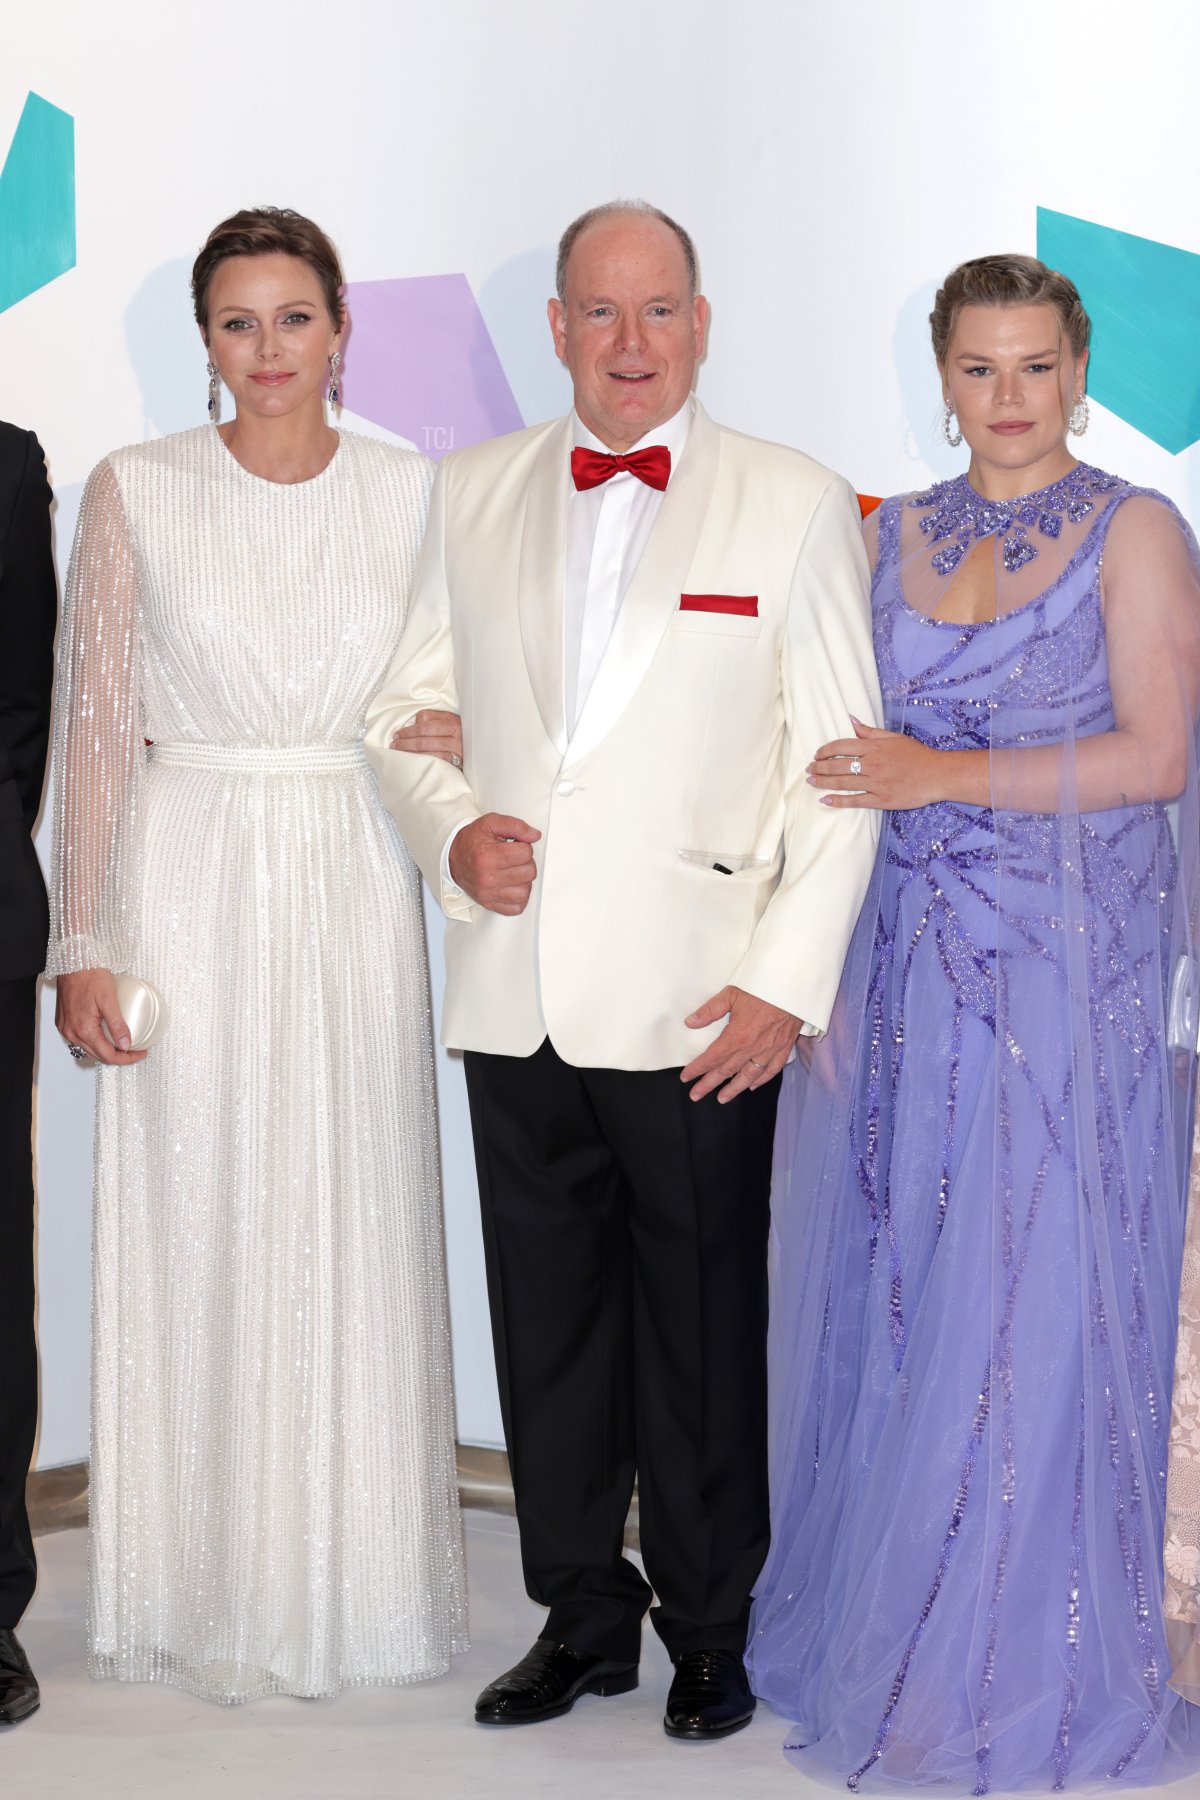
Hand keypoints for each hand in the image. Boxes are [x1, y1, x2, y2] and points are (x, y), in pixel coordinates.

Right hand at [56, 969, 147, 1066]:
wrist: (73, 962)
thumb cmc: (89, 975)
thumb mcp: (109, 999)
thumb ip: (117, 1024)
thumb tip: (126, 1044)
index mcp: (83, 1029)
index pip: (107, 1055)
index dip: (126, 1058)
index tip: (139, 1053)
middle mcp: (71, 1032)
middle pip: (98, 1055)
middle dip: (118, 1056)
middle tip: (135, 1050)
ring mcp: (66, 1028)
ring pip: (88, 1049)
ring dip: (106, 1050)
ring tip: (122, 1044)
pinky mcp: (63, 1022)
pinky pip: (80, 1039)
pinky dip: (94, 1041)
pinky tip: (105, 1035)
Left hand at [390, 709, 463, 768]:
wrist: (482, 756)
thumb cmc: (463, 739)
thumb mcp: (453, 724)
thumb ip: (436, 720)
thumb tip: (413, 724)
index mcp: (453, 720)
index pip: (425, 718)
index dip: (409, 727)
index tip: (399, 733)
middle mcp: (457, 733)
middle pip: (424, 733)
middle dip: (405, 739)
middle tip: (394, 743)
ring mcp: (458, 749)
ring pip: (427, 747)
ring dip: (409, 750)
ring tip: (398, 751)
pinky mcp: (457, 763)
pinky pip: (434, 761)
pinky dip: (420, 760)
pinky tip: (411, 761)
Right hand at [449, 814, 540, 915]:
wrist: (452, 857)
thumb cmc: (472, 841)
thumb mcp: (491, 823)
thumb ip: (515, 825)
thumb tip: (534, 835)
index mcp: (488, 857)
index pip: (526, 853)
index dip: (524, 847)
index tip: (514, 846)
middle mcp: (488, 878)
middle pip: (529, 873)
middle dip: (525, 863)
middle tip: (513, 858)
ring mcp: (489, 893)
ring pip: (525, 891)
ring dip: (523, 881)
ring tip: (513, 872)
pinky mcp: (490, 904)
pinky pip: (517, 907)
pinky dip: (518, 898)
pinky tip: (511, 886)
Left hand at [681, 985, 801, 1102]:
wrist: (792, 987)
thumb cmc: (762, 988)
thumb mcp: (731, 994)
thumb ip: (709, 1010)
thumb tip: (690, 1022)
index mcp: (736, 1036)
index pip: (711, 1058)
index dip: (697, 1069)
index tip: (686, 1077)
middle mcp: (751, 1048)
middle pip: (726, 1071)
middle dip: (708, 1084)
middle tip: (696, 1095)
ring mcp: (768, 1051)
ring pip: (748, 1076)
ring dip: (733, 1089)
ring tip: (721, 1099)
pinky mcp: (782, 1049)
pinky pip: (771, 1071)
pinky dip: (761, 1080)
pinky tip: (753, 1086)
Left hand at [807, 715, 943, 810]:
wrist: (938, 774)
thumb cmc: (917, 755)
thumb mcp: (894, 737)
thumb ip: (870, 731)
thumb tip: (851, 720)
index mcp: (874, 747)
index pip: (842, 746)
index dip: (825, 751)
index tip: (817, 754)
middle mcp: (872, 764)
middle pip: (838, 765)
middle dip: (819, 767)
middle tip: (808, 769)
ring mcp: (876, 783)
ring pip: (843, 783)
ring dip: (823, 782)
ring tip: (810, 781)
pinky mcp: (882, 799)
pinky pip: (855, 800)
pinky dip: (838, 800)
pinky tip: (825, 800)